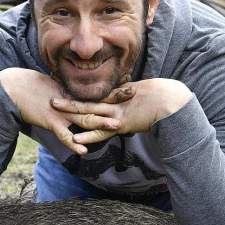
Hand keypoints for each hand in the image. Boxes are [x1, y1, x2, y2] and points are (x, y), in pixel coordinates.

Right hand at [0, 68, 121, 154]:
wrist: (14, 90)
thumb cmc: (32, 89)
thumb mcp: (53, 90)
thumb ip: (67, 96)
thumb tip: (75, 100)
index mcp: (72, 96)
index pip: (96, 95)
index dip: (113, 92)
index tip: (130, 88)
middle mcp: (70, 103)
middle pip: (96, 104)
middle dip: (115, 101)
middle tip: (133, 96)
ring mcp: (62, 112)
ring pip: (85, 119)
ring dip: (101, 124)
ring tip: (116, 128)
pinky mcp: (51, 121)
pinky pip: (64, 135)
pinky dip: (74, 143)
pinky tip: (83, 151)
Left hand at [50, 78, 193, 147]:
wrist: (172, 102)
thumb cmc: (164, 98)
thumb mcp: (145, 95)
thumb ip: (133, 98)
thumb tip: (131, 96)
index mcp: (119, 94)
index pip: (95, 93)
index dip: (80, 91)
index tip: (65, 86)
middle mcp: (115, 102)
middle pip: (87, 98)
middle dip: (69, 96)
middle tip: (51, 91)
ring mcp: (116, 112)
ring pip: (89, 110)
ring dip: (70, 109)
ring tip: (53, 107)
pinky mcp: (121, 124)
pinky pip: (101, 131)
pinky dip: (88, 136)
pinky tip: (75, 138)